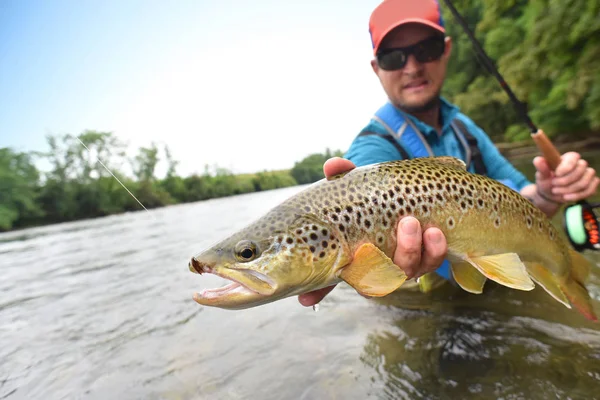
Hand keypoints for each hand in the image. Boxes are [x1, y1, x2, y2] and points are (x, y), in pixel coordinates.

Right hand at [297, 157, 447, 306]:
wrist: (417, 192)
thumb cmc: (377, 194)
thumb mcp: (357, 183)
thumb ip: (343, 175)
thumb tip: (332, 165)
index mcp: (350, 253)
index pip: (328, 278)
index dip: (316, 290)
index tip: (306, 298)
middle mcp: (374, 265)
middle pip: (372, 281)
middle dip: (383, 262)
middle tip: (394, 227)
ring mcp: (400, 264)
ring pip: (405, 272)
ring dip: (410, 251)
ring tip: (414, 223)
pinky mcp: (426, 259)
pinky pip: (431, 263)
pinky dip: (434, 250)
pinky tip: (436, 232)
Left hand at [534, 152, 598, 202]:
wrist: (550, 195)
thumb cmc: (546, 182)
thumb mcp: (541, 176)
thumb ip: (541, 168)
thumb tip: (538, 159)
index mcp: (568, 158)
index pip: (574, 157)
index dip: (567, 166)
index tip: (557, 174)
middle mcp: (580, 164)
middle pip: (580, 170)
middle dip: (566, 181)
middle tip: (553, 185)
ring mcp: (587, 174)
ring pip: (585, 182)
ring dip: (569, 189)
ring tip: (557, 192)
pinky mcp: (592, 184)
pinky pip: (590, 190)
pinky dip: (577, 196)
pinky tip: (566, 197)